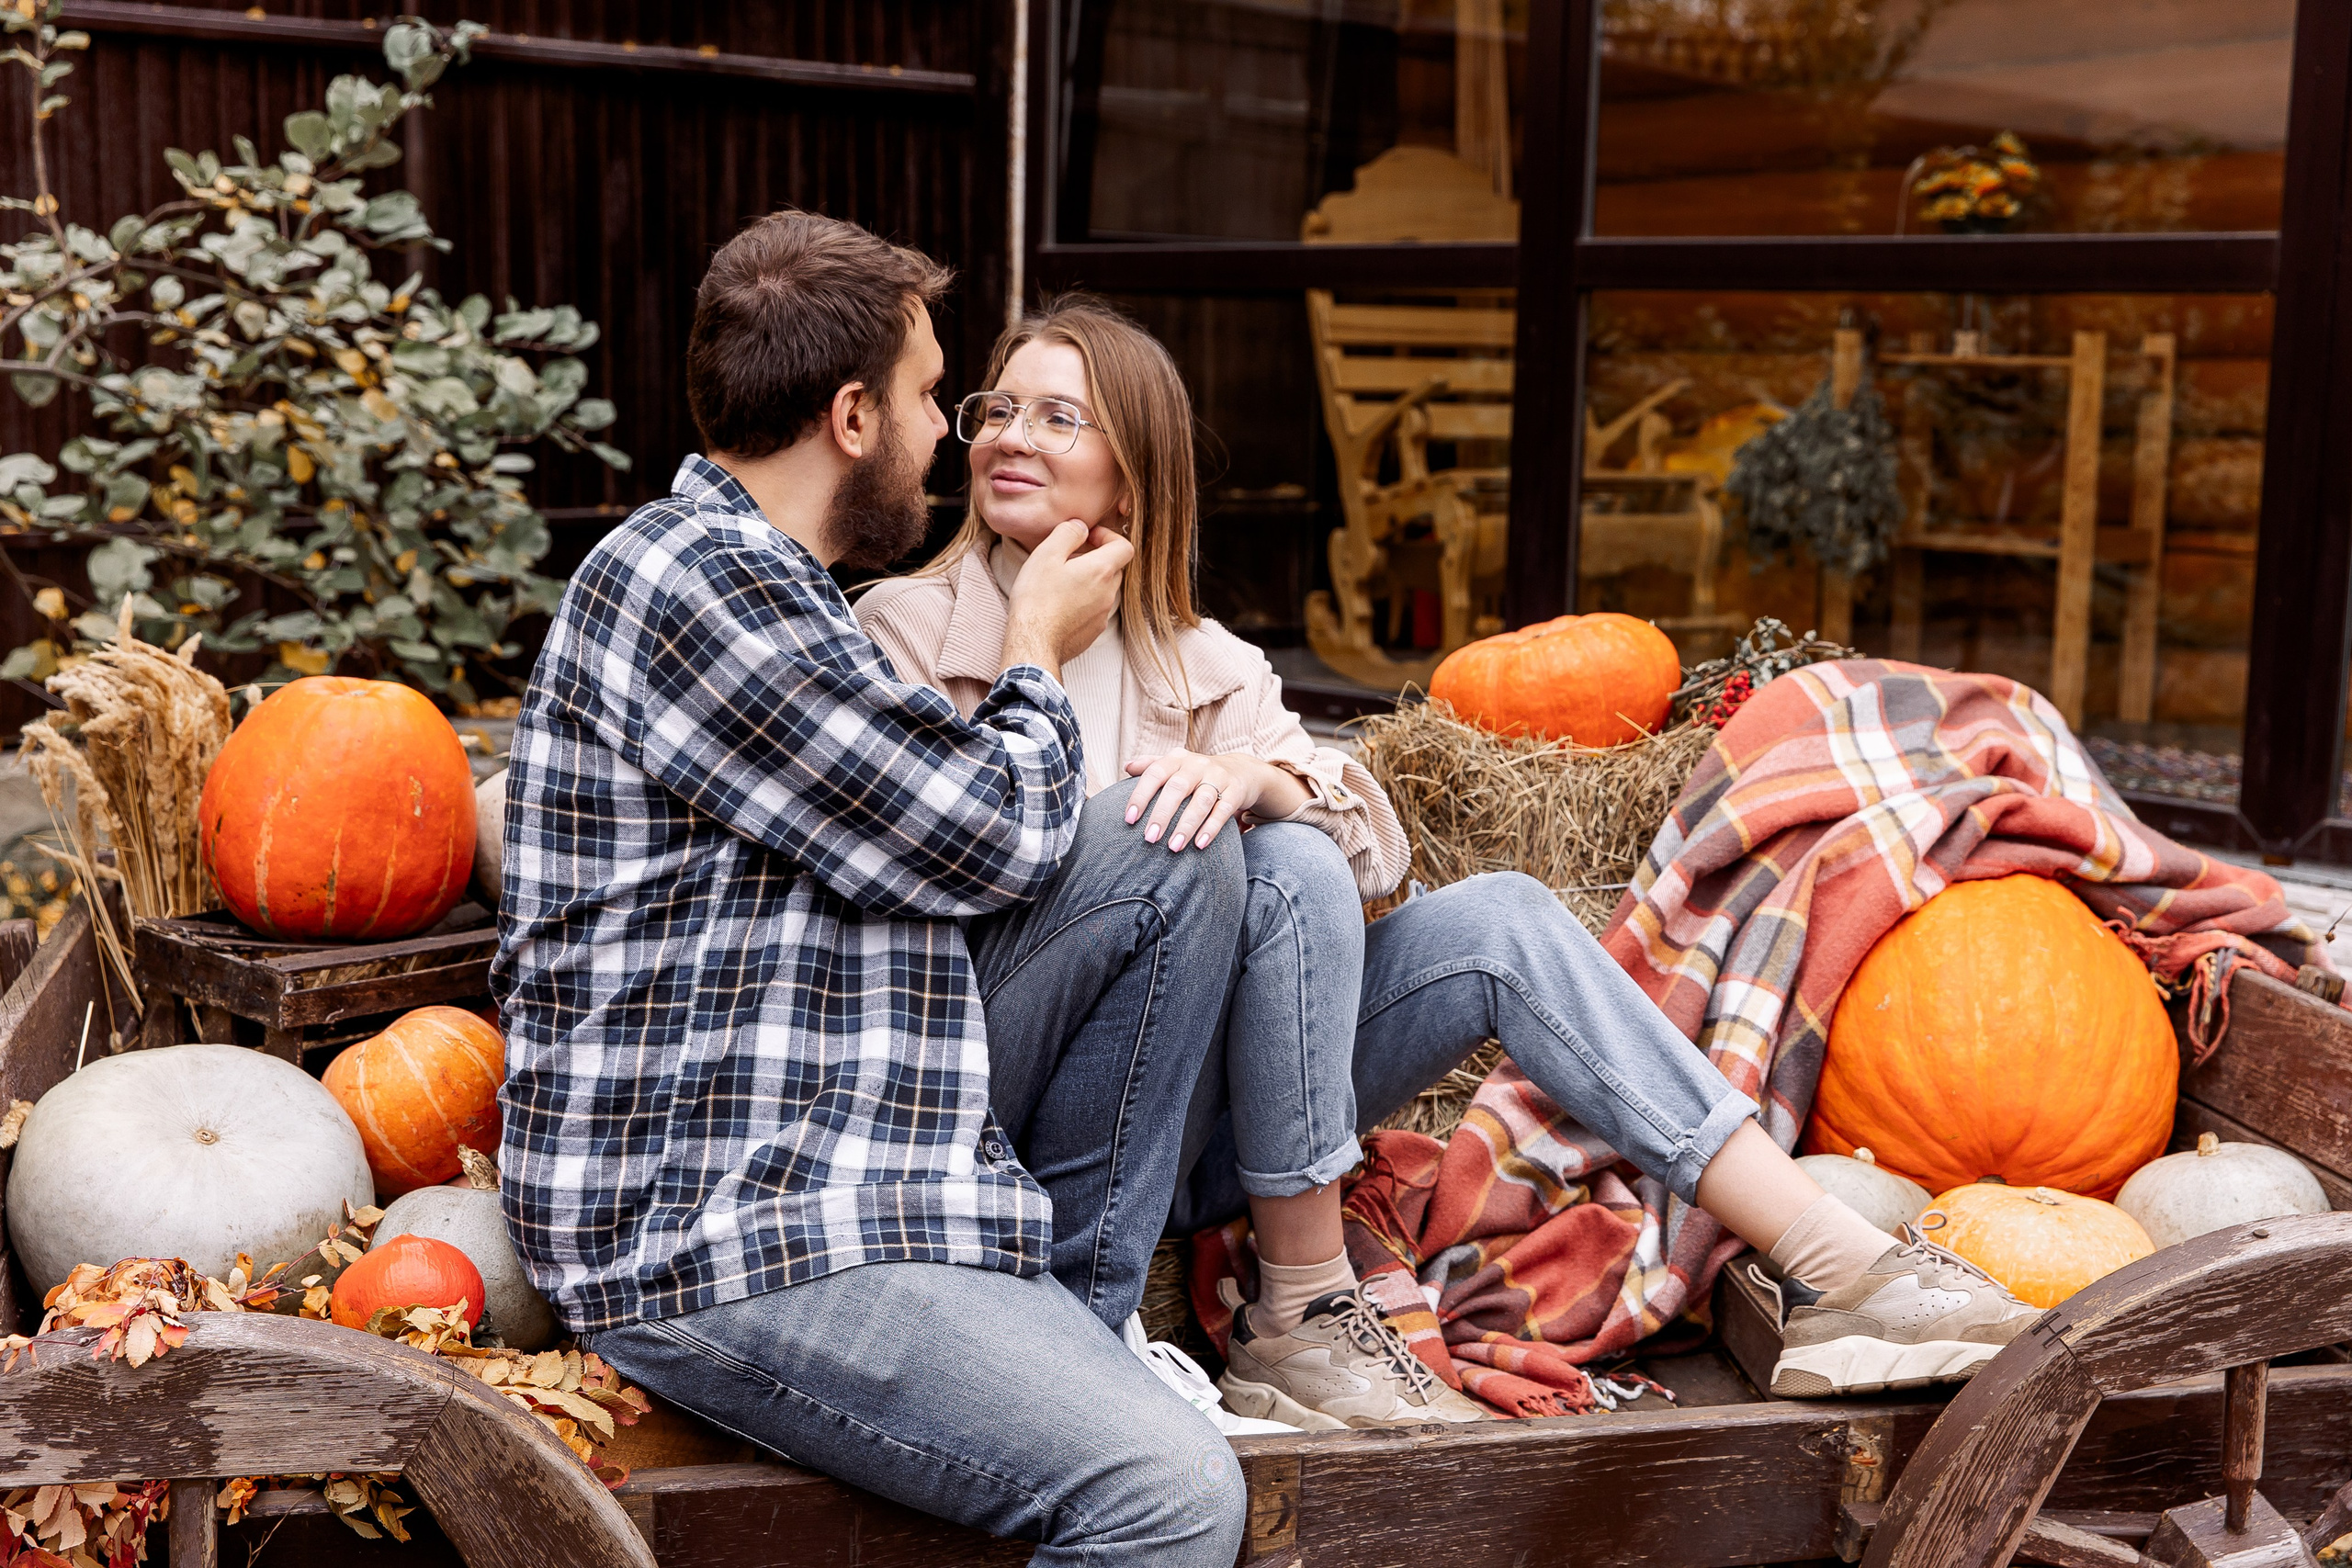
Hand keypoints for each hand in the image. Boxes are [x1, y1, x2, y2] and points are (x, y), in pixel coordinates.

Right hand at [1001, 518, 1131, 679]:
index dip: (1108, 536)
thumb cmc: (1037, 598)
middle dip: (1097, 558)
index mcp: (1101, 570)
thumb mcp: (1046, 555)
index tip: (1088, 538)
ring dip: (1090, 581)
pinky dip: (1084, 602)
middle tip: (1070, 558)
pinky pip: (1095, 609)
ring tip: (1062, 582)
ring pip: (1104, 589)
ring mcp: (1103, 614)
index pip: (1124, 546)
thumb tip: (1081, 526)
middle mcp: (1109, 593)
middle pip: (1114, 568)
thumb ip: (1067, 533)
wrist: (1034, 643)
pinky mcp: (1094, 631)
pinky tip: (1061, 605)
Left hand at [1122, 751, 1306, 851]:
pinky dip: (1211, 828)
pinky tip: (1199, 845)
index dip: (1141, 795)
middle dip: (1162, 814)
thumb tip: (1127, 766)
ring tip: (1173, 847)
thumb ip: (1151, 765)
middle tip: (1149, 839)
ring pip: (1202, 801)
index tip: (1129, 819)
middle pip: (1177, 788)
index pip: (1155, 773)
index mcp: (1177, 758)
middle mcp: (1197, 765)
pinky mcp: (1235, 791)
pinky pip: (1223, 810)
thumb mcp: (1176, 765)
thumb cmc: (1198, 773)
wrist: (1241, 770)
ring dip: (1187, 825)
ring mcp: (1218, 777)